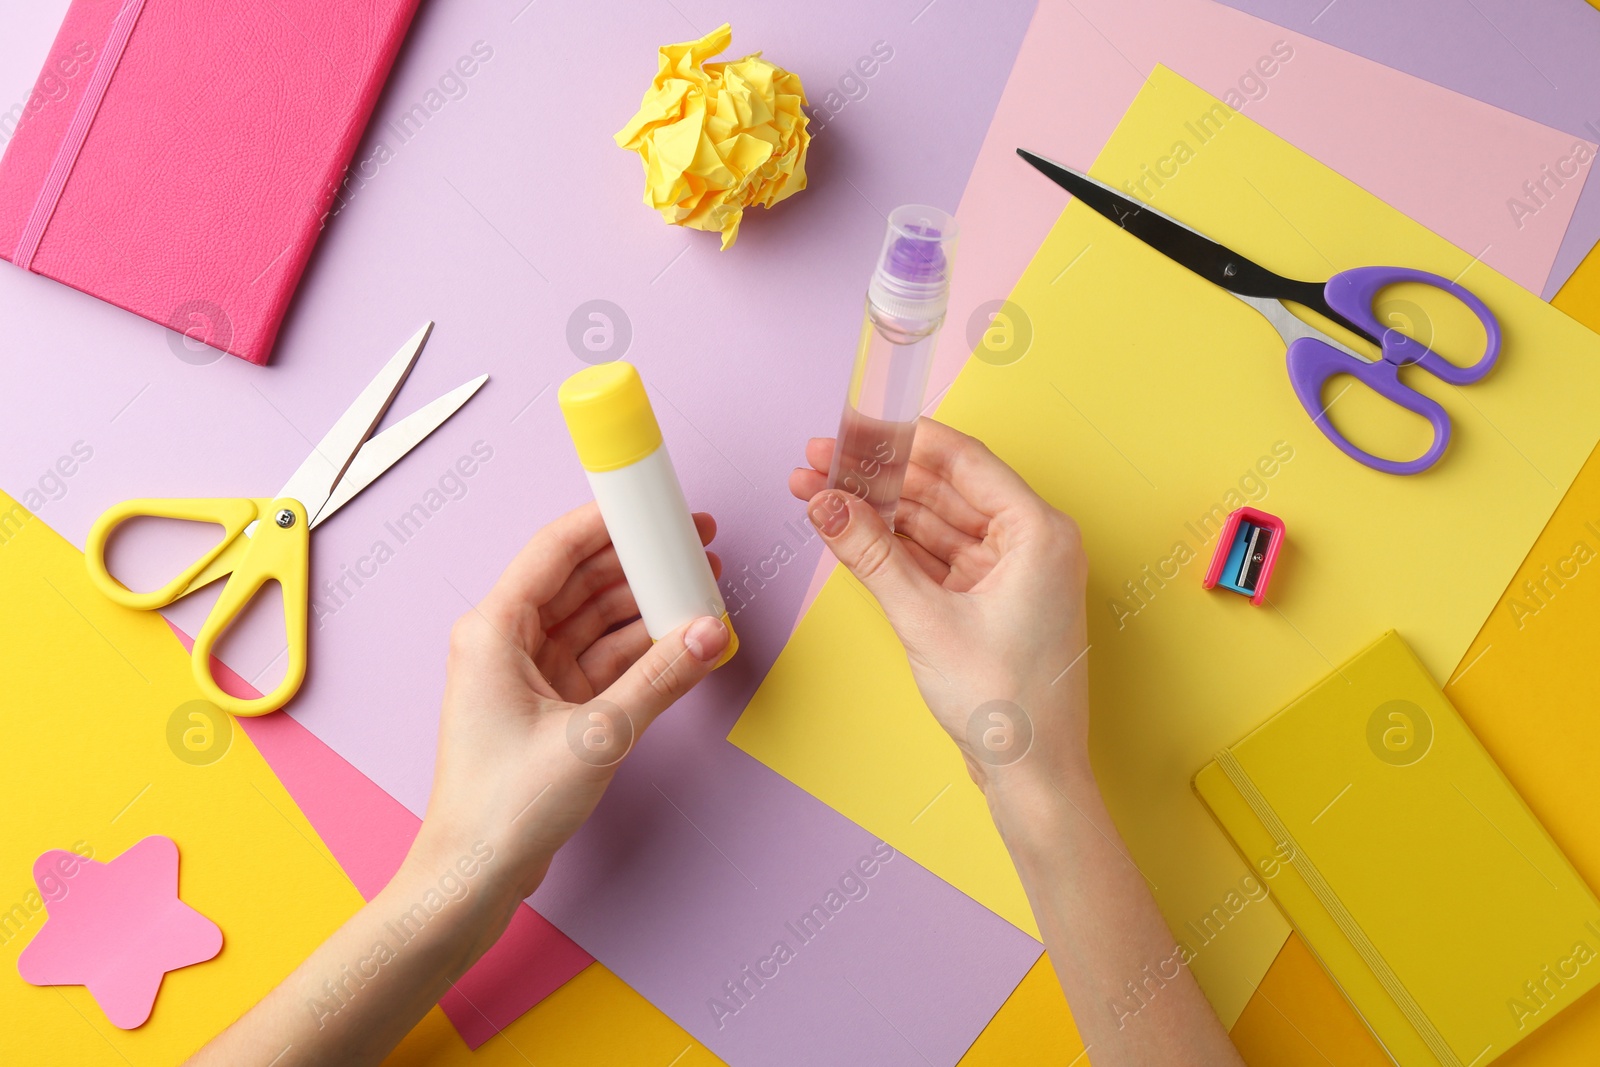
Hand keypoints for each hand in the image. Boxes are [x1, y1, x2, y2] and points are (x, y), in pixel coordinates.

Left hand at [406, 501, 730, 918]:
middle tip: (693, 547)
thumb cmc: (503, 809)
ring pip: (593, 619)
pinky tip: (679, 641)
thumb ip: (660, 678)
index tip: (656, 505)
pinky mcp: (545, 705)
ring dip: (643, 607)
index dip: (610, 520)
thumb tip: (709, 633)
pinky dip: (637, 650)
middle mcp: (504, 642)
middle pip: (579, 579)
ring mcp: (525, 674)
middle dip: (637, 562)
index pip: (556, 548)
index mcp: (493, 630)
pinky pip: (598, 658)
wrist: (473, 877)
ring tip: (699, 592)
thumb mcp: (596, 736)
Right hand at [790, 418, 1089, 798]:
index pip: (963, 460)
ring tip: (821, 493)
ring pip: (937, 523)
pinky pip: (939, 558)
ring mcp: (1012, 573)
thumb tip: (826, 503)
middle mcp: (1032, 544)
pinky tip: (853, 533)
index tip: (854, 427)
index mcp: (1039, 532)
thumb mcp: (925, 619)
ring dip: (881, 511)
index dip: (901, 439)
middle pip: (945, 488)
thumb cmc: (1006, 705)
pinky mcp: (992, 601)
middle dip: (880, 477)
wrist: (1031, 776)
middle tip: (821, 462)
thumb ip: (871, 554)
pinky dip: (898, 548)